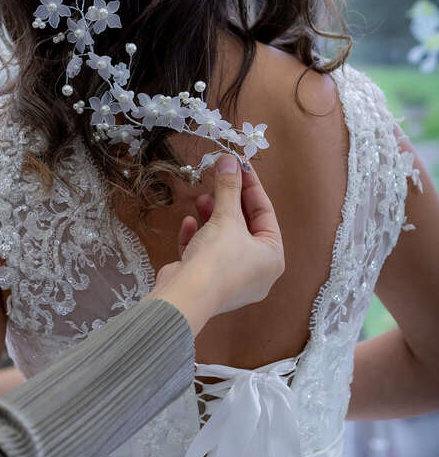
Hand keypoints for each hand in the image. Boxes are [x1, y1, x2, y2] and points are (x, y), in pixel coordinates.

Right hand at [145, 154, 283, 336]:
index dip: (251, 187)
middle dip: (229, 202)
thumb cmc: (217, 259)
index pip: (265, 214)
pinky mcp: (207, 283)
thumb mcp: (226, 217)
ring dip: (212, 217)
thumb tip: (229, 159)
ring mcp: (231, 279)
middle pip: (244, 226)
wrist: (185, 297)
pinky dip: (199, 237)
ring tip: (200, 199)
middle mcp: (256, 271)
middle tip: (218, 179)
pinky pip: (207, 254)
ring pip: (224, 240)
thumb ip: (229, 187)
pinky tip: (188, 223)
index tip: (239, 166)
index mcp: (272, 257)